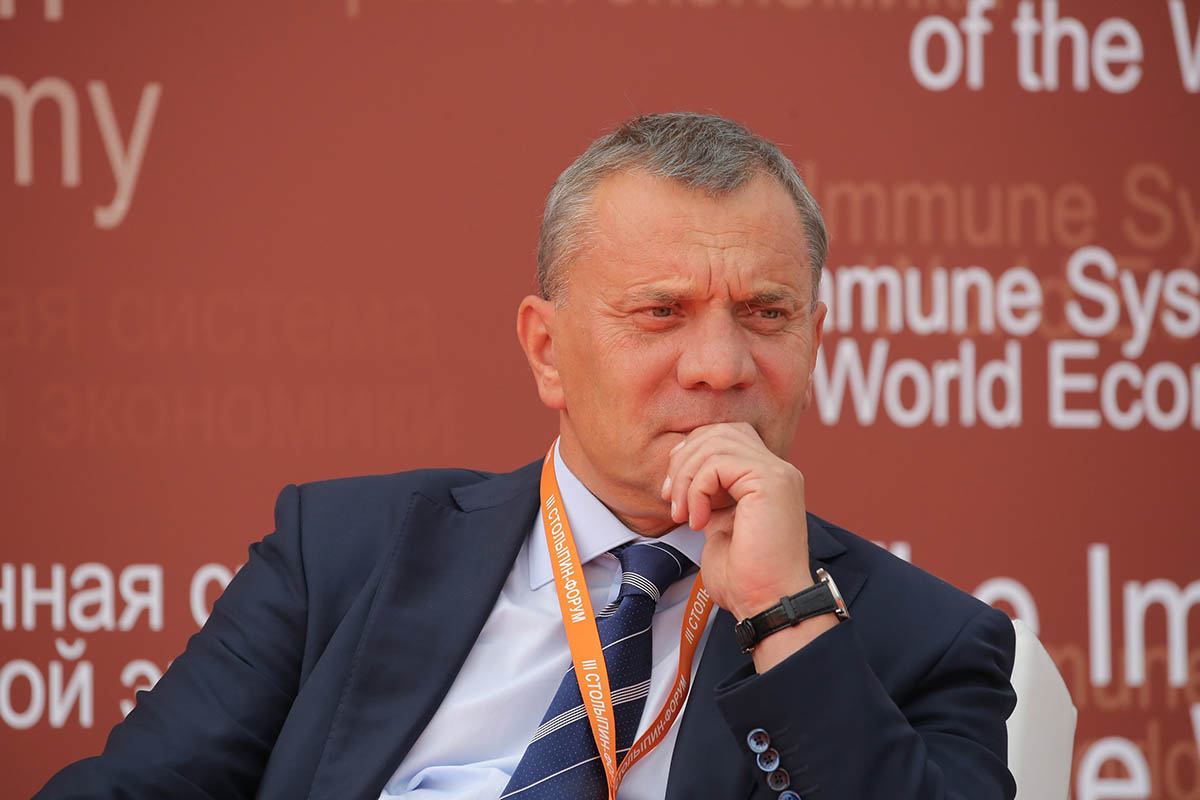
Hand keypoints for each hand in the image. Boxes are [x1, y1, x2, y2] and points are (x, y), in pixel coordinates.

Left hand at [660, 422, 835, 668]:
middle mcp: (777, 469)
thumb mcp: (718, 523)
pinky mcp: (771, 481)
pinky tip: (698, 521)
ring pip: (716, 441)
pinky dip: (697, 489)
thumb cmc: (744, 577)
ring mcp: (777, 473)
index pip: (725, 436)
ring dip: (686, 476)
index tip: (673, 492)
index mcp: (767, 478)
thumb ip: (709, 493)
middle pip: (719, 431)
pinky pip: (719, 463)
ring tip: (682, 513)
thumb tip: (683, 470)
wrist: (768, 604)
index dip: (691, 454)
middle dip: (684, 460)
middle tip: (671, 500)